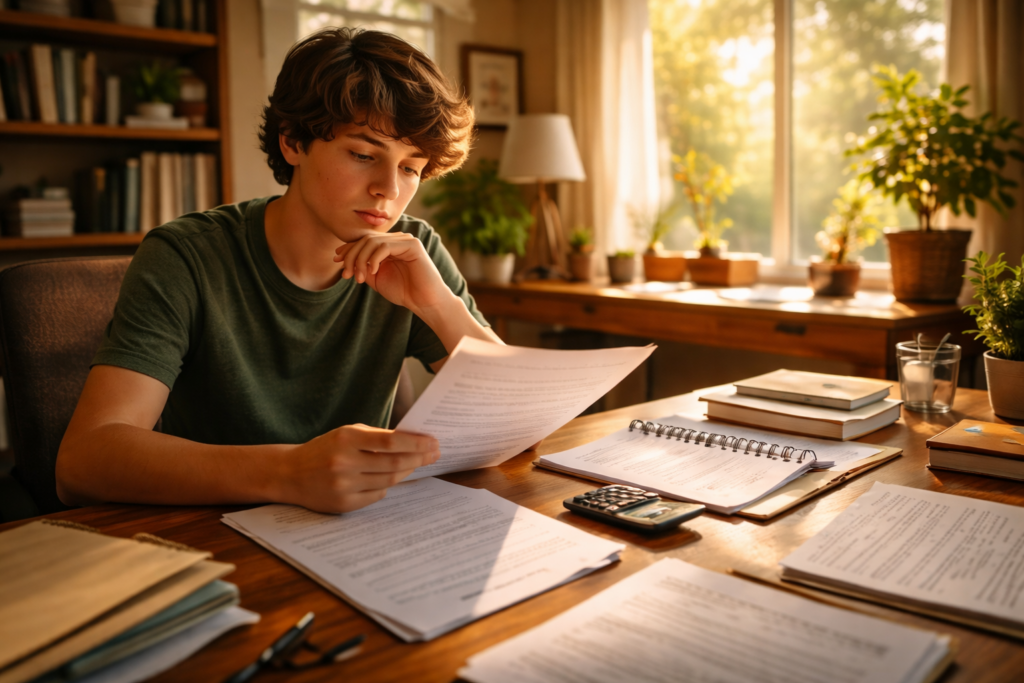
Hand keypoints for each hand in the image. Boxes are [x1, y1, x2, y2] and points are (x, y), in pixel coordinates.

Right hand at [279, 424, 439, 513]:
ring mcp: (344, 485)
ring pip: (389, 480)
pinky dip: (387, 485)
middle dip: (419, 458)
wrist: (290, 473)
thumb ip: (376, 436)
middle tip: (435, 454)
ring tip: (418, 464)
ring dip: (408, 472)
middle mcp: (344, 462)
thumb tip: (414, 441)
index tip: (433, 442)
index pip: (390, 441)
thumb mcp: (346, 433)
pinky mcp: (344, 504)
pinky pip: (377, 494)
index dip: (415, 443)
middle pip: (394, 463)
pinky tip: (393, 478)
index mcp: (346, 438)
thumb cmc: (325, 449)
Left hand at [335, 233, 452, 314]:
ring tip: (360, 278)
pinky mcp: (412, 245)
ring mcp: (405, 240)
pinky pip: (385, 246)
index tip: (337, 261)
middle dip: (351, 256)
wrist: (425, 302)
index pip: (364, 240)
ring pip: (373, 242)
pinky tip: (373, 272)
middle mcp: (397, 239)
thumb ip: (363, 266)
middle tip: (346, 275)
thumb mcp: (376, 278)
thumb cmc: (404, 292)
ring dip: (360, 260)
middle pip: (366, 239)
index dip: (348, 249)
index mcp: (389, 245)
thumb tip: (344, 257)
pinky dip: (374, 259)